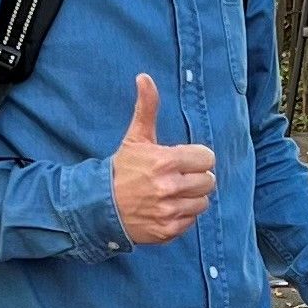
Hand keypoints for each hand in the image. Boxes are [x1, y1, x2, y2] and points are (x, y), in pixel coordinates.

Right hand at [110, 75, 216, 243]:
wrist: (99, 205)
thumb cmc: (122, 169)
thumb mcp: (135, 137)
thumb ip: (146, 108)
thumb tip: (144, 77)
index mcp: (166, 161)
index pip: (207, 158)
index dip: (197, 158)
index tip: (184, 160)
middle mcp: (169, 187)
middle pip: (209, 181)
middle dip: (196, 177)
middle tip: (179, 177)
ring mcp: (169, 211)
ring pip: (202, 202)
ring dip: (191, 197)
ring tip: (172, 193)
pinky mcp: (167, 230)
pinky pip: (192, 221)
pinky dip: (183, 215)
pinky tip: (167, 208)